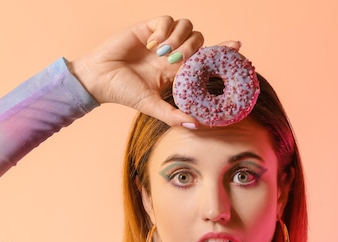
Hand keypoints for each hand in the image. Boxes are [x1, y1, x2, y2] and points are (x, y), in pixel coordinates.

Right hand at [68, 16, 237, 126]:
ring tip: (161, 53)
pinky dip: (164, 30)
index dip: (222, 51)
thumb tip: (198, 125)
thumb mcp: (152, 106)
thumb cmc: (124, 93)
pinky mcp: (148, 27)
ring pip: (186, 27)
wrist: (99, 78)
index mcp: (176, 71)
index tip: (238, 47)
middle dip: (192, 49)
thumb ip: (174, 115)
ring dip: (178, 39)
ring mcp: (161, 39)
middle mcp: (172, 54)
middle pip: (199, 40)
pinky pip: (167, 19)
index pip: (205, 59)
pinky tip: (152, 43)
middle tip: (175, 60)